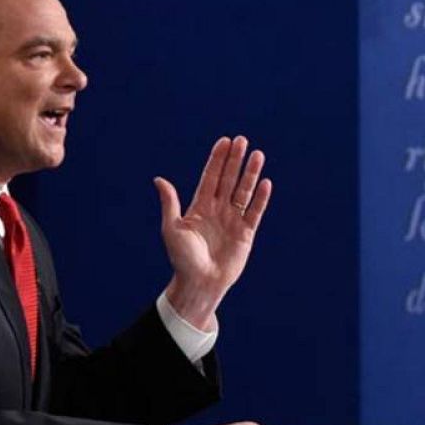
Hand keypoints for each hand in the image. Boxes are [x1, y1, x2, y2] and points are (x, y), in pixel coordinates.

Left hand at [154, 136, 271, 329]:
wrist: (199, 283)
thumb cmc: (182, 259)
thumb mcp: (172, 229)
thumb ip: (170, 203)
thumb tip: (159, 179)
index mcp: (200, 207)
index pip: (211, 177)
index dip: (217, 160)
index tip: (225, 142)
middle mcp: (218, 210)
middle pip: (229, 179)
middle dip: (235, 160)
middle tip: (242, 140)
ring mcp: (233, 220)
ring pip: (244, 191)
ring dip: (250, 173)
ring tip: (258, 155)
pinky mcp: (246, 233)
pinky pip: (255, 211)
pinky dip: (261, 198)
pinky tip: (265, 182)